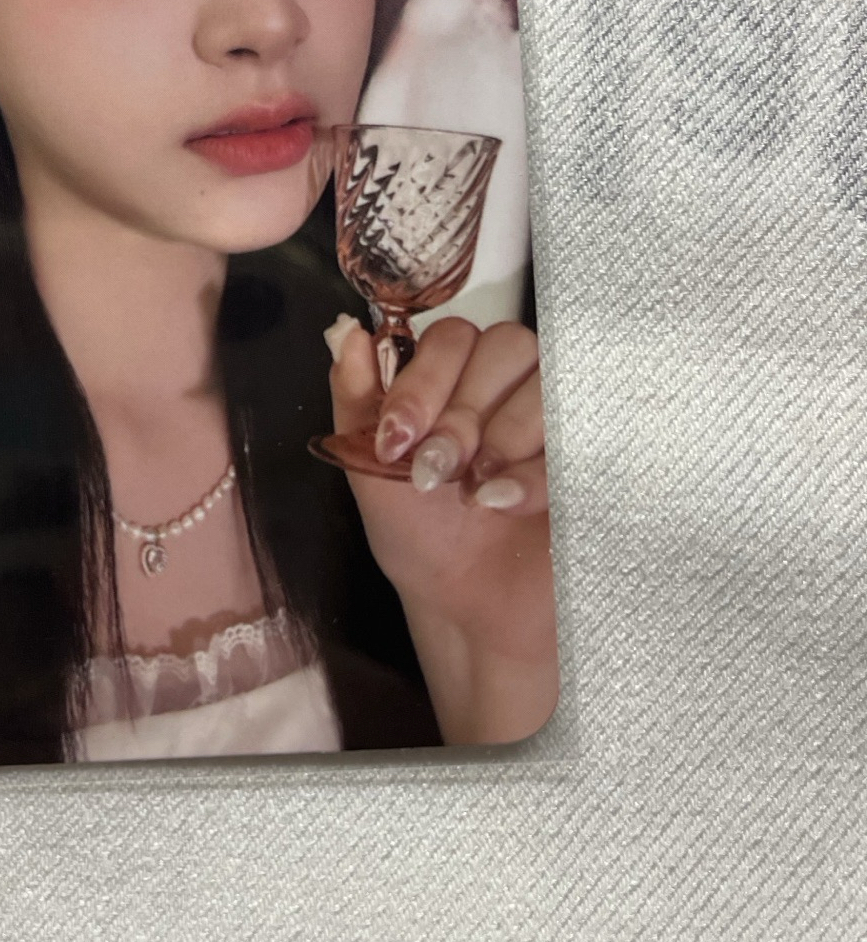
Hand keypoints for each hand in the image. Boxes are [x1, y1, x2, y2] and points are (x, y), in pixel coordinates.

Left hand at [325, 314, 557, 744]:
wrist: (470, 609)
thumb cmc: (423, 537)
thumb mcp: (368, 467)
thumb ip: (356, 397)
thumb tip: (346, 332)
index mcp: (459, 377)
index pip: (452, 335)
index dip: (423, 380)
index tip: (394, 439)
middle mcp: (513, 384)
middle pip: (506, 345)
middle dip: (460, 412)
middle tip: (433, 472)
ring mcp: (561, 416)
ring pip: (544, 382)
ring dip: (498, 438)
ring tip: (472, 495)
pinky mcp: (595, 454)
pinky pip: (578, 433)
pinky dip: (533, 472)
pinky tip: (503, 504)